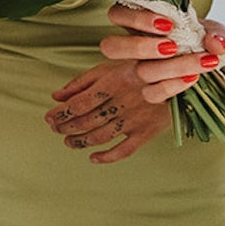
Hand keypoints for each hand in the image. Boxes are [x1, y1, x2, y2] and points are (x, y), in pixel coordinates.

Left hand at [46, 58, 168, 162]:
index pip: (77, 105)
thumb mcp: (107, 67)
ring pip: (100, 136)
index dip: (60, 114)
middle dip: (66, 127)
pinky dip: (107, 157)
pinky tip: (93, 157)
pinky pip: (125, 150)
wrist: (176, 74)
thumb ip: (80, 82)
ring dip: (80, 142)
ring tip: (68, 141)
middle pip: (86, 121)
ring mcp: (135, 119)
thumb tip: (55, 97)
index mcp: (111, 84)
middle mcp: (122, 102)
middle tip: (55, 129)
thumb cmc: (136, 68)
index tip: (48, 118)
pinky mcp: (148, 131)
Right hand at [95, 1, 224, 96]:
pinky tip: (193, 77)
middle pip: (110, 47)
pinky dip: (173, 86)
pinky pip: (151, 93)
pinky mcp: (152, 90)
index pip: (117, 15)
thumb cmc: (209, 40)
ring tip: (203, 61)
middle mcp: (135, 46)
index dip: (135, 19)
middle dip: (139, 47)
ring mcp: (141, 69)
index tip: (168, 24)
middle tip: (171, 46)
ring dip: (173, 66)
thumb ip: (218, 34)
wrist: (221, 62)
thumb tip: (215, 43)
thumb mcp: (217, 31)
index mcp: (141, 23)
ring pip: (140, 71)